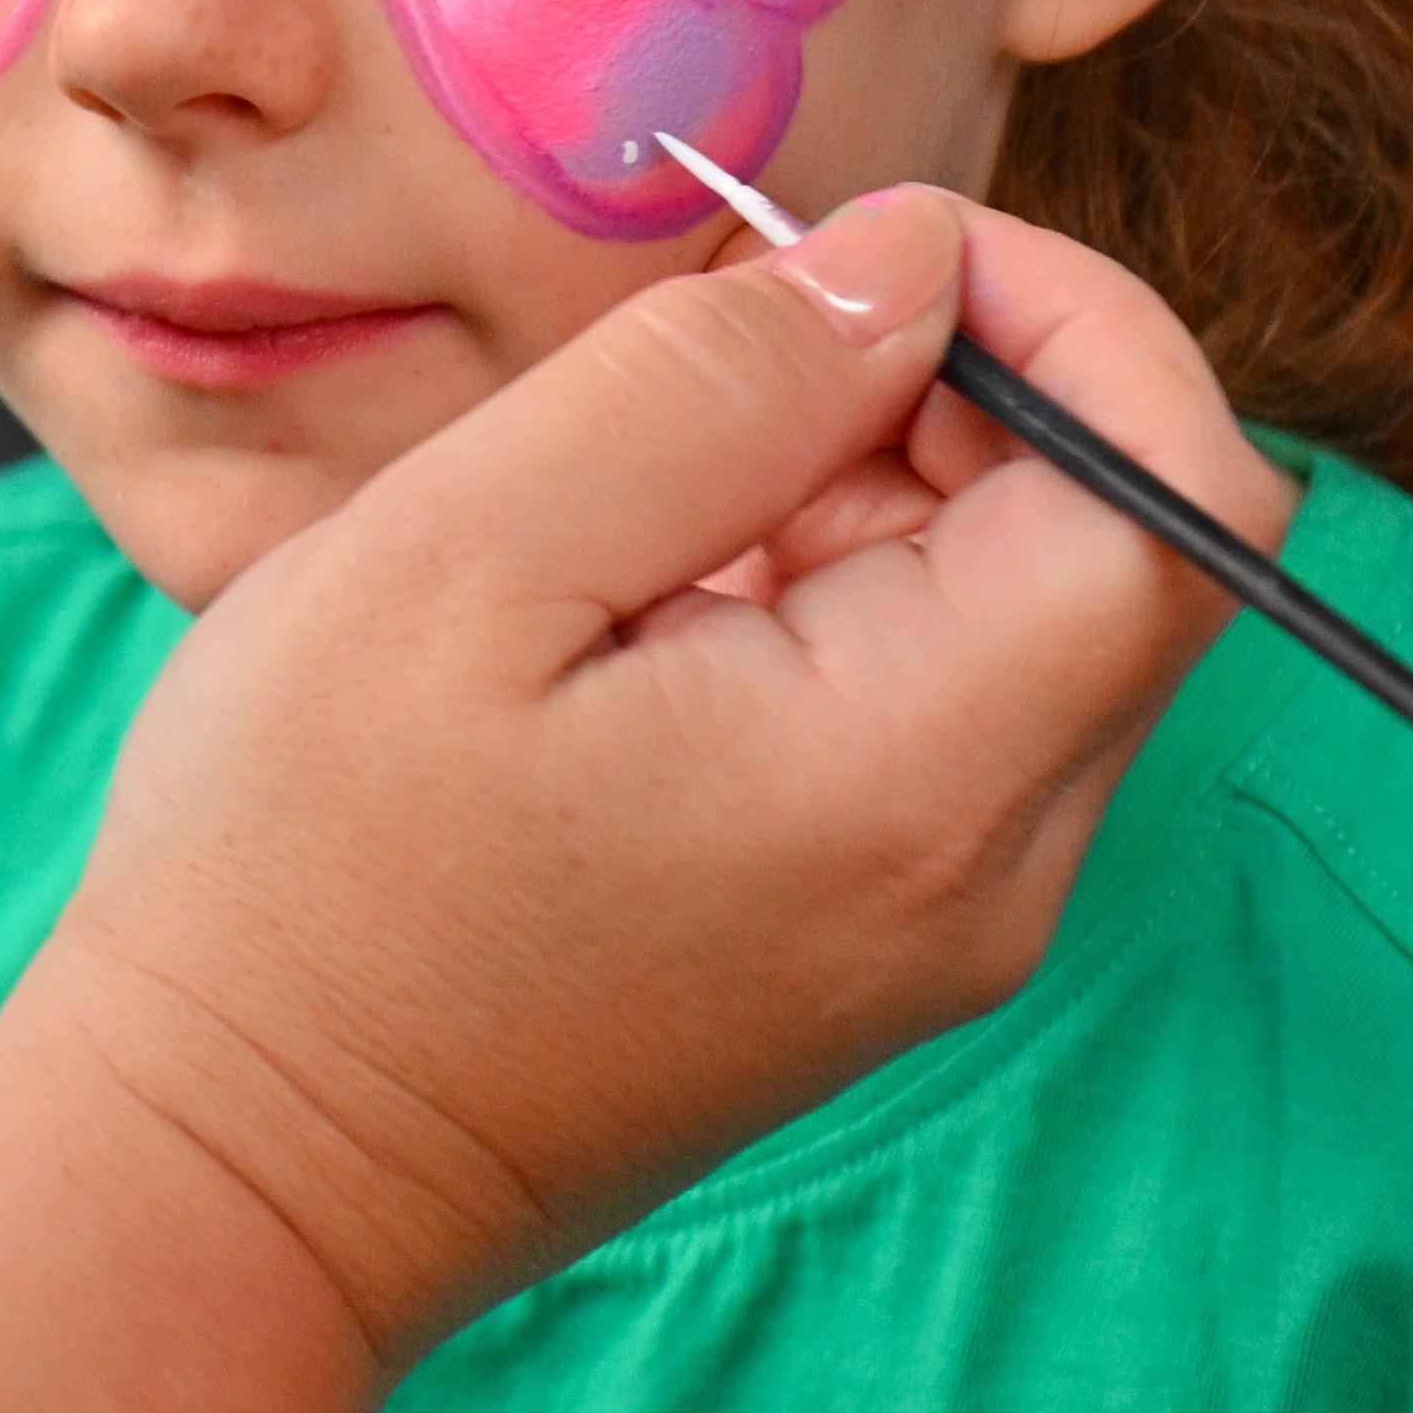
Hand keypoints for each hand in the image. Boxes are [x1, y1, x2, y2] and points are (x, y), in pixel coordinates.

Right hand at [0, 188, 1272, 1412]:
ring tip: (625, 504)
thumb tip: (913, 252)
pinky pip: (933, 704)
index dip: (1072, 319)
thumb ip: (709, 384)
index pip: (1176, 502)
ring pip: (1022, 616)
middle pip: (1118, 550)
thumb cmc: (302, 869)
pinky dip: (819, 592)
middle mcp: (984, 874)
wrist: (236, 1163)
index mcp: (909, 778)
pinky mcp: (872, 933)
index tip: (866, 250)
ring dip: (867, 488)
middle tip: (700, 360)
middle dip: (949, 388)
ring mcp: (939, 921)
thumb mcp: (458, 557)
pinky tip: (628, 606)